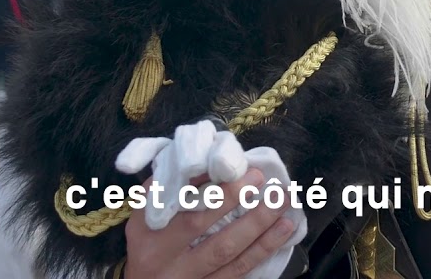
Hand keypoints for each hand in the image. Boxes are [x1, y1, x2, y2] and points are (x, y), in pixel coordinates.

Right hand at [122, 167, 297, 278]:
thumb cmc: (147, 238)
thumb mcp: (145, 211)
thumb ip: (169, 187)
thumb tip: (209, 163)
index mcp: (150, 237)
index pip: (186, 213)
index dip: (218, 194)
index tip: (244, 171)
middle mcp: (168, 263)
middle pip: (211, 235)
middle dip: (244, 207)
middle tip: (269, 184)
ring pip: (229, 255)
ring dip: (262, 230)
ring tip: (285, 206)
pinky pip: (238, 272)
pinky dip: (261, 252)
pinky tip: (282, 234)